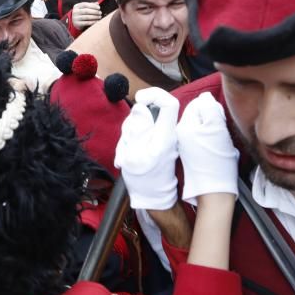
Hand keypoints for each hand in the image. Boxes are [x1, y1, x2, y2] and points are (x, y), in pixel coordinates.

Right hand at [70, 2, 101, 30]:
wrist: (75, 22)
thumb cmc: (82, 14)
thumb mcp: (84, 8)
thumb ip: (90, 5)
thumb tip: (97, 3)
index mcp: (77, 6)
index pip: (85, 4)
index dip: (93, 6)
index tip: (99, 8)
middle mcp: (75, 12)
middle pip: (86, 11)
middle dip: (95, 11)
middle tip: (100, 13)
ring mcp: (75, 18)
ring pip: (87, 17)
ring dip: (95, 17)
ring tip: (99, 17)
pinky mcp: (77, 24)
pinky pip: (87, 23)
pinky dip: (93, 22)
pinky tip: (97, 21)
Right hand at [114, 87, 180, 210]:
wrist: (152, 199)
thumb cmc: (143, 179)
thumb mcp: (134, 153)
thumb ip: (137, 129)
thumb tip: (141, 108)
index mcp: (166, 134)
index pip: (169, 103)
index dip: (154, 94)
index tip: (139, 100)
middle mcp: (168, 134)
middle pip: (153, 112)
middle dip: (134, 120)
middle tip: (127, 138)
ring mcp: (164, 139)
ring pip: (146, 122)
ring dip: (131, 132)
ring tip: (126, 151)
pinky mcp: (158, 144)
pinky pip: (144, 133)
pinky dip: (133, 140)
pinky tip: (127, 154)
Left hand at [177, 92, 238, 204]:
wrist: (215, 190)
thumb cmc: (218, 161)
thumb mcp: (216, 128)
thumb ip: (210, 108)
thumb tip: (205, 97)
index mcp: (184, 126)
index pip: (198, 104)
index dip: (212, 108)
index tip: (219, 119)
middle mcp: (181, 135)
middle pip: (199, 115)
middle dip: (212, 119)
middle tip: (220, 133)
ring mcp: (186, 145)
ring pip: (202, 127)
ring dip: (213, 130)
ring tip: (219, 143)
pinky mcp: (192, 155)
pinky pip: (203, 139)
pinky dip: (211, 141)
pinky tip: (217, 151)